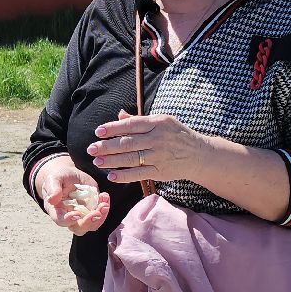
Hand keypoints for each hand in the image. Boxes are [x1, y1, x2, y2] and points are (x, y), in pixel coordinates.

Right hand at [34, 156, 112, 235]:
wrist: (70, 174)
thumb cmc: (59, 177)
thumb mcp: (54, 178)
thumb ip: (53, 188)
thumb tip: (52, 199)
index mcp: (56, 211)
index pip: (61, 220)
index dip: (68, 220)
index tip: (76, 214)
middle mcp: (70, 216)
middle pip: (79, 228)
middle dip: (88, 222)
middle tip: (96, 213)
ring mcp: (83, 214)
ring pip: (92, 224)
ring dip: (100, 217)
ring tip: (104, 204)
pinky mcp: (93, 209)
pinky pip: (100, 213)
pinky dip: (104, 206)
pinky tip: (104, 196)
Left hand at [88, 111, 207, 184]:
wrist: (199, 155)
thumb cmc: (177, 135)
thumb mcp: (162, 121)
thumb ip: (139, 120)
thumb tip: (119, 115)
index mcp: (157, 123)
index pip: (131, 125)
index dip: (113, 128)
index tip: (98, 131)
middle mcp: (157, 139)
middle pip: (128, 143)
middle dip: (107, 146)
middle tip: (91, 148)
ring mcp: (158, 156)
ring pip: (131, 159)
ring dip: (112, 161)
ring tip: (97, 161)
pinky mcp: (160, 172)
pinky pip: (139, 174)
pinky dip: (125, 176)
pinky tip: (112, 176)